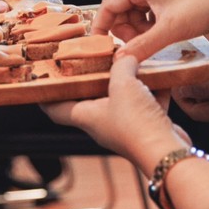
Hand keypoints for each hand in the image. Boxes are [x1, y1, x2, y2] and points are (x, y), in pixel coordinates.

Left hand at [43, 55, 186, 167]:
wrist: (167, 152)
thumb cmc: (136, 123)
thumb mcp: (123, 84)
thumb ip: (121, 65)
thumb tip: (125, 56)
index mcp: (87, 117)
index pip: (56, 109)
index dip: (46, 97)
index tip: (41, 82)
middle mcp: (103, 124)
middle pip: (91, 99)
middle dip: (93, 78)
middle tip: (92, 58)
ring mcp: (126, 126)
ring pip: (122, 99)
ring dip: (127, 81)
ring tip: (131, 60)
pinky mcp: (148, 126)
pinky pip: (147, 103)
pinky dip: (152, 89)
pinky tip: (160, 74)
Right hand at [96, 0, 208, 62]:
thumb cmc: (203, 8)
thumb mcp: (170, 30)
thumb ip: (142, 46)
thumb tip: (119, 61)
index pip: (108, 3)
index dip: (102, 26)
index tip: (100, 46)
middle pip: (120, 7)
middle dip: (123, 29)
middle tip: (133, 48)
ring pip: (134, 10)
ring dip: (137, 29)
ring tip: (151, 43)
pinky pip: (148, 10)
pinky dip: (149, 25)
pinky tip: (161, 36)